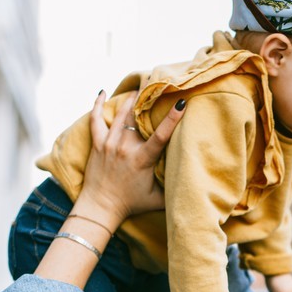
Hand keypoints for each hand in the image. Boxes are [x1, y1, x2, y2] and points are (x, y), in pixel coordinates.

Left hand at [76, 91, 184, 228]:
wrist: (100, 207)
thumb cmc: (131, 204)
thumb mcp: (157, 200)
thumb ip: (175, 191)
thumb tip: (197, 186)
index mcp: (142, 159)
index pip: (160, 135)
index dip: (172, 118)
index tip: (182, 102)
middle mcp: (125, 147)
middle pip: (137, 116)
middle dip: (148, 99)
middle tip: (157, 84)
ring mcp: (109, 143)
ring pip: (120, 114)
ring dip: (131, 99)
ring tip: (140, 88)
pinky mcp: (97, 143)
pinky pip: (95, 119)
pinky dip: (98, 104)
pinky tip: (102, 92)